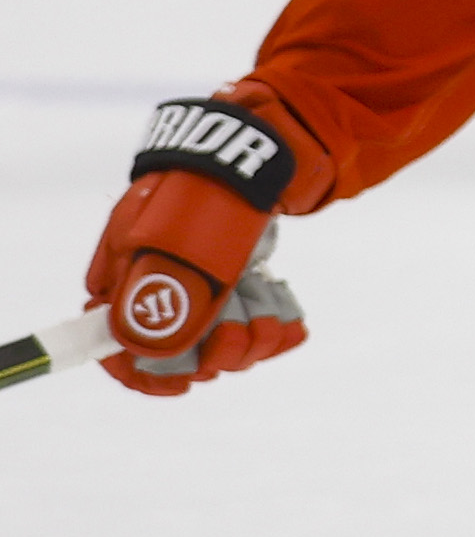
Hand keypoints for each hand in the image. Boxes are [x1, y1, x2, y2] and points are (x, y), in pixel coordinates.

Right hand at [84, 93, 313, 396]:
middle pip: (188, 359)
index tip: (182, 383)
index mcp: (128, 285)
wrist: (249, 153)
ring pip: (231, 347)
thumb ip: (157, 298)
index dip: (147, 378)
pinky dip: (281, 325)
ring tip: (268, 304)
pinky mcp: (248, 286)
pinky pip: (267, 329)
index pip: (123, 352)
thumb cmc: (198, 191)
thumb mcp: (167, 244)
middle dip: (222, 352)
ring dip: (256, 335)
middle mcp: (167, 294)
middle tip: (244, 328)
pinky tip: (290, 314)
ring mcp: (209, 291)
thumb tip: (151, 353)